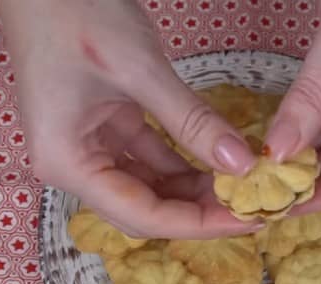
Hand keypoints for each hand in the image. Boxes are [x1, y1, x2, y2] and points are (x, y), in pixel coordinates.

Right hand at [0, 0, 258, 238]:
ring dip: (195, 188)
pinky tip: (219, 161)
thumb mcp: (141, 70)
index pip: (141, 216)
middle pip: (145, 208)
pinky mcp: (105, 127)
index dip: (198, 225)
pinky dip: (182, 162)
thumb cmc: (76, 14)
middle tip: (254, 206)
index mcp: (67, 162)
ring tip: (243, 185)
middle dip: (199, 211)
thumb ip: (192, 122)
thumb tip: (243, 164)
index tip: (248, 220)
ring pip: (150, 187)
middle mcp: (73, 165)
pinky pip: (148, 157)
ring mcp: (88, 147)